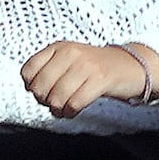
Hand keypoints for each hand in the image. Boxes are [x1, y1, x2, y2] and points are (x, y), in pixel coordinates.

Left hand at [20, 40, 158, 115]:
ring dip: (57, 109)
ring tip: (63, 109)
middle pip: (40, 87)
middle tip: (54, 103)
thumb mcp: (68, 60)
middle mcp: (70, 53)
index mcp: (58, 47)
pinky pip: (74, 103)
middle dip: (44, 101)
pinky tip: (73, 111)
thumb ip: (48, 69)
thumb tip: (30, 88)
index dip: (31, 87)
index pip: (28, 70)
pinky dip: (70, 112)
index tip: (42, 91)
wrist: (130, 65)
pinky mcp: (100, 80)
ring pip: (56, 97)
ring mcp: (86, 66)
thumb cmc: (95, 67)